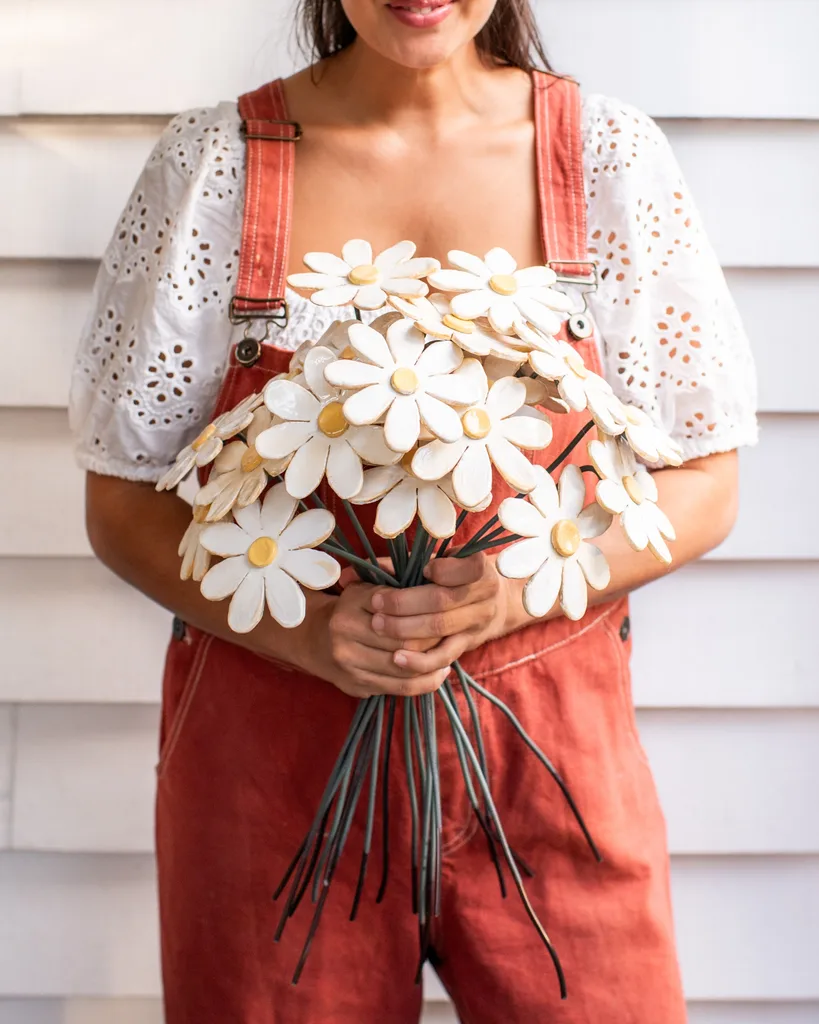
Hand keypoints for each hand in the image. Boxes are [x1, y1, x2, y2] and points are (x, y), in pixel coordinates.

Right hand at [307, 582, 450, 699]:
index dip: (425, 611)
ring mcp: (349, 662)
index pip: (398, 609)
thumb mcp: (365, 586)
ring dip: (432, 663)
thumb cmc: (352, 609)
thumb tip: (431, 574)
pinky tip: (439, 673)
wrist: (314, 640)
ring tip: (449, 654)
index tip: (444, 610)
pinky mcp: (356, 685)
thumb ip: (391, 579)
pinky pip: (399, 688)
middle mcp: (345, 632)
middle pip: (403, 640)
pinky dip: (425, 683)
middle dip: (432, 639)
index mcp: (351, 602)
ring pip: (403, 668)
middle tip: (452, 634)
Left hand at [368, 551, 507, 676]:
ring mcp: (477, 623)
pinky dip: (419, 660)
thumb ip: (408, 561)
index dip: (444, 570)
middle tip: (376, 604)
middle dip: (405, 602)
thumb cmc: (452, 575)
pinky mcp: (466, 645)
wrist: (487, 602)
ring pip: (439, 628)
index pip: (468, 568)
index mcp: (479, 569)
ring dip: (405, 628)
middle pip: (442, 600)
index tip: (423, 570)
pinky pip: (442, 656)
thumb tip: (368, 570)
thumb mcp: (438, 561)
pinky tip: (396, 658)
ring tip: (378, 625)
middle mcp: (485, 596)